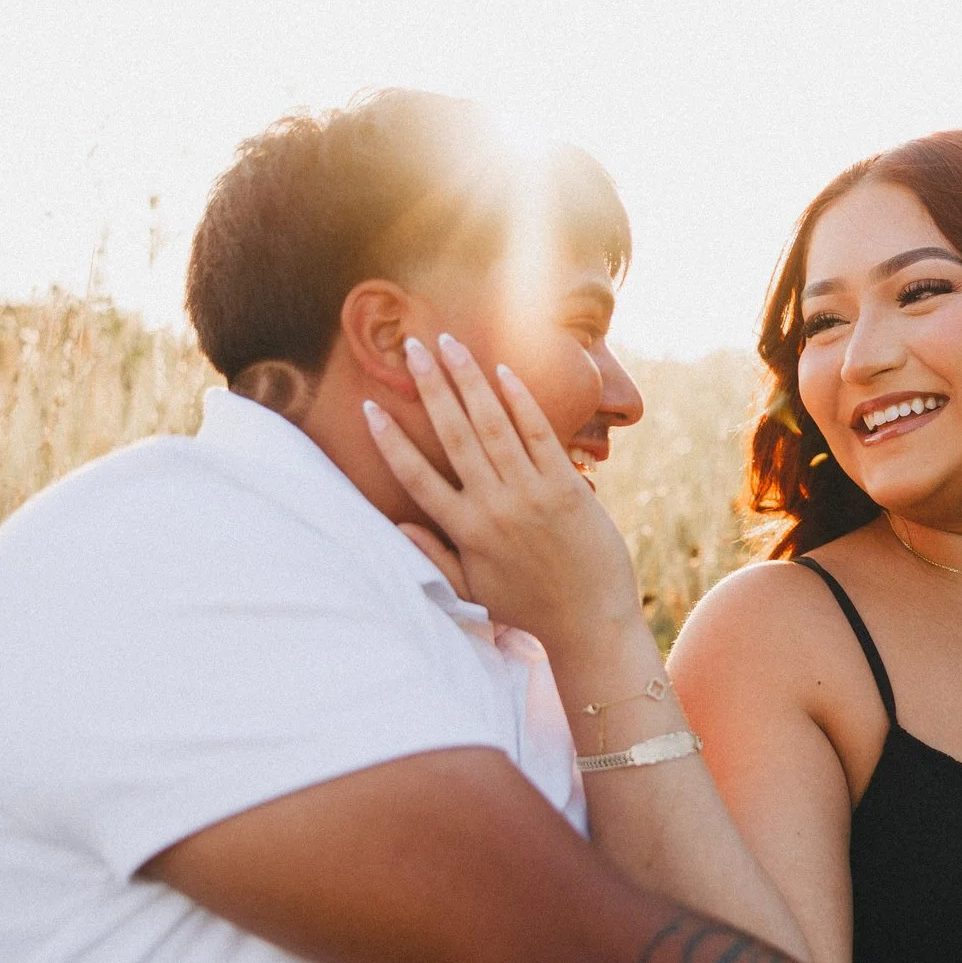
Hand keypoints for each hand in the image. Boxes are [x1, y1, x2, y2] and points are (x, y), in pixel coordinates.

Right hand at [365, 336, 638, 648]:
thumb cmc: (529, 606)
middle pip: (452, 435)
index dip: (390, 441)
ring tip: (448, 343)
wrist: (591, 619)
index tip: (369, 407)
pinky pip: (539, 432)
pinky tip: (500, 370)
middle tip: (410, 347)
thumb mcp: (471, 590)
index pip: (416, 477)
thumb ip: (432, 556)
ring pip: (492, 424)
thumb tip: (396, 525)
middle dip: (430, 387)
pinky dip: (519, 399)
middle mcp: (494, 506)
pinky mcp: (566, 485)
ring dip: (468, 379)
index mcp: (465, 531)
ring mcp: (531, 493)